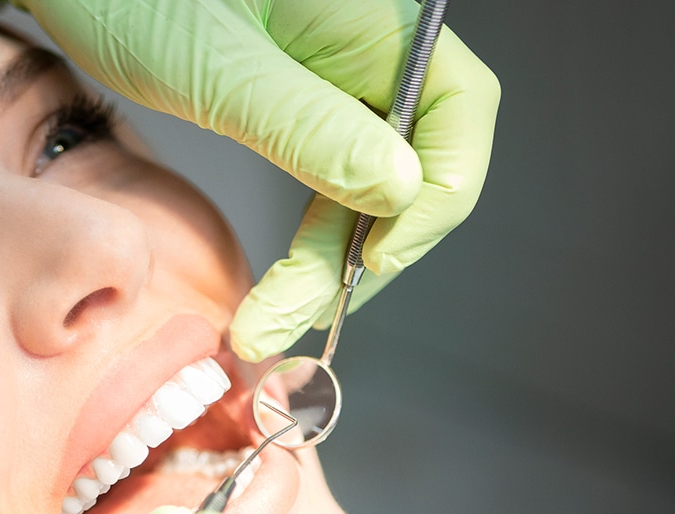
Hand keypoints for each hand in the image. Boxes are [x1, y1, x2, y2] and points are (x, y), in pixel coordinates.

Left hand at [0, 0, 499, 360]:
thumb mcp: (216, 68)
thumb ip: (306, 124)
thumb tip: (398, 188)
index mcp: (372, 19)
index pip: (458, 108)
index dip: (437, 193)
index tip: (377, 259)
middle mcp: (366, 50)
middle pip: (415, 164)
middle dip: (360, 253)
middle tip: (293, 317)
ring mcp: (332, 82)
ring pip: (368, 187)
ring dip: (328, 262)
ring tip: (267, 322)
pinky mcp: (295, 109)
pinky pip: (328, 182)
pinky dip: (308, 239)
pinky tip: (278, 285)